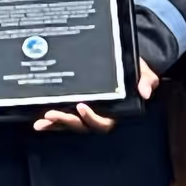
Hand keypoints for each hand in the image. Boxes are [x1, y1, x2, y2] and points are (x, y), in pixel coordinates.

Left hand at [33, 59, 157, 134]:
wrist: (121, 60)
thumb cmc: (131, 69)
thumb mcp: (142, 70)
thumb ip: (146, 79)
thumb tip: (144, 91)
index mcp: (115, 110)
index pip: (104, 122)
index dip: (92, 118)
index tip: (81, 107)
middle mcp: (98, 114)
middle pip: (83, 125)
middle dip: (67, 122)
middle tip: (52, 114)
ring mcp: (84, 112)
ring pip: (70, 124)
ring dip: (56, 124)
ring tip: (43, 120)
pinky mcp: (72, 107)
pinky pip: (62, 119)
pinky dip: (50, 123)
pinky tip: (39, 123)